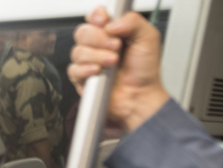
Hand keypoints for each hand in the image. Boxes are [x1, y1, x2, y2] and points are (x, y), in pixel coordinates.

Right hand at [68, 7, 169, 130]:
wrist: (140, 96)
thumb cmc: (144, 71)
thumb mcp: (148, 37)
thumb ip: (133, 21)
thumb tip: (111, 23)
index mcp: (112, 32)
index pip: (95, 16)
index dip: (96, 16)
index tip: (104, 21)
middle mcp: (98, 45)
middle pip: (82, 32)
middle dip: (98, 38)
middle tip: (116, 47)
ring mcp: (88, 62)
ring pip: (77, 51)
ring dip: (96, 55)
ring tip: (113, 62)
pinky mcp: (81, 79)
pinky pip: (73, 69)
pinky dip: (86, 69)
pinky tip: (98, 71)